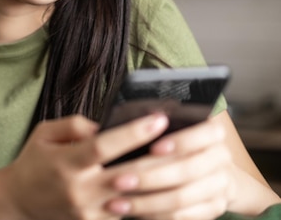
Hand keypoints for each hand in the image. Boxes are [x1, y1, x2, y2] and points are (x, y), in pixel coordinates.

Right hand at [0, 113, 169, 219]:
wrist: (19, 201)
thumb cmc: (34, 161)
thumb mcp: (44, 133)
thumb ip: (74, 125)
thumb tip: (106, 127)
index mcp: (66, 162)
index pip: (103, 147)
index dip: (132, 133)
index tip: (158, 119)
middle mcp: (79, 189)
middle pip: (128, 174)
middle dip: (159, 157)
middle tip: (185, 140)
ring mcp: (89, 211)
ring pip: (134, 197)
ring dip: (160, 181)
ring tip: (185, 163)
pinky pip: (128, 212)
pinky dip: (148, 199)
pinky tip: (168, 186)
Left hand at [105, 117, 236, 219]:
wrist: (211, 172)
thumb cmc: (178, 143)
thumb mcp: (172, 129)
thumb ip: (154, 127)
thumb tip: (118, 126)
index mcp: (213, 132)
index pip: (204, 133)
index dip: (180, 141)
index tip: (153, 147)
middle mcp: (221, 158)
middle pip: (187, 170)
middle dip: (149, 177)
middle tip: (117, 181)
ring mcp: (220, 186)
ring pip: (181, 197)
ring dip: (145, 202)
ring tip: (116, 202)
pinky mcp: (213, 208)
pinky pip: (183, 215)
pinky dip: (155, 214)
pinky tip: (133, 212)